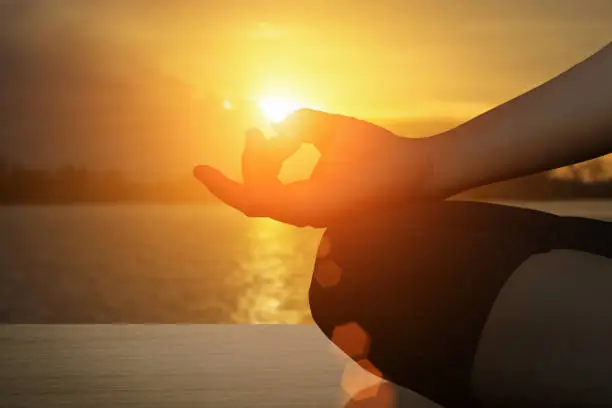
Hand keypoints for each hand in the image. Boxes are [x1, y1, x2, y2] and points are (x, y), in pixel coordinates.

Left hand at [194, 109, 433, 226]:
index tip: (197, 169)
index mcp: (312, 203)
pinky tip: (279, 149)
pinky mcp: (317, 209)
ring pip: (268, 195)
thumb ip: (297, 122)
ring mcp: (312, 216)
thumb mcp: (336, 127)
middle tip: (255, 130)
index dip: (223, 186)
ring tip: (262, 133)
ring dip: (261, 166)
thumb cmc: (381, 150)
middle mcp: (308, 216)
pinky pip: (281, 194)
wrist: (416, 175)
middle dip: (251, 161)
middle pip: (258, 193)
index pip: (253, 200)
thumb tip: (273, 134)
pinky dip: (274, 173)